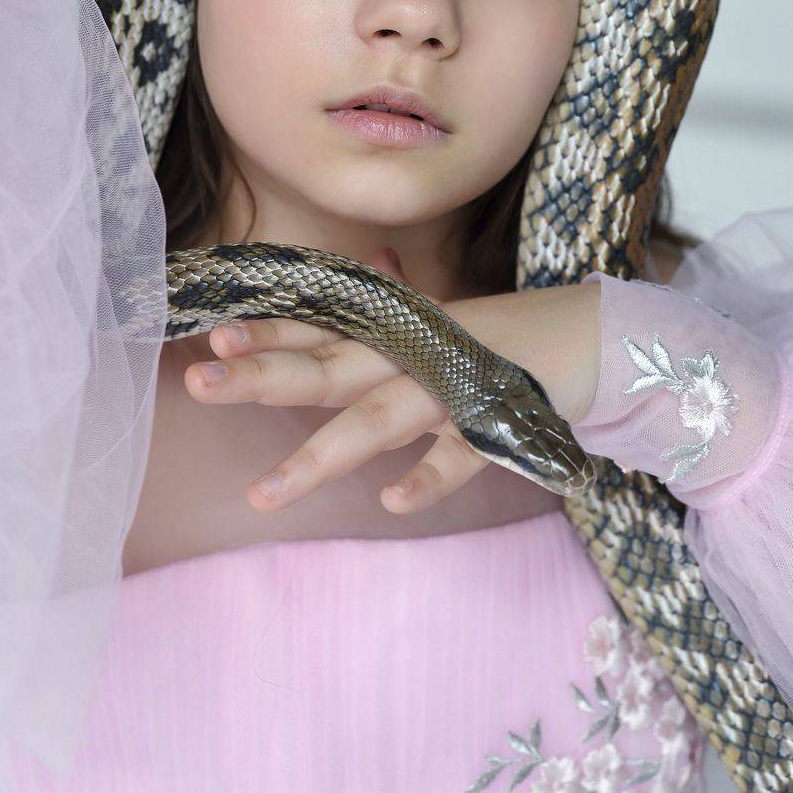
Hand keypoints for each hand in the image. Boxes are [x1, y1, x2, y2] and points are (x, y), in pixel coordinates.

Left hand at [182, 250, 601, 514]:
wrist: (594, 336)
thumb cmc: (498, 339)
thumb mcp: (431, 327)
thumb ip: (384, 319)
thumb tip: (342, 291)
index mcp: (391, 332)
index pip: (316, 328)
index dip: (265, 331)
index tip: (210, 335)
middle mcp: (409, 353)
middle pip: (327, 367)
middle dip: (263, 377)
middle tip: (198, 384)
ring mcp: (450, 386)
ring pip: (377, 418)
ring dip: (319, 453)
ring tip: (263, 493)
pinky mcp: (496, 420)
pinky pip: (461, 453)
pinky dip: (429, 475)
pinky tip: (391, 501)